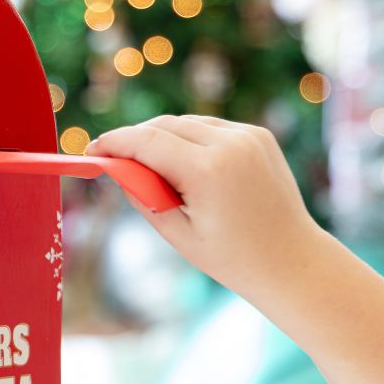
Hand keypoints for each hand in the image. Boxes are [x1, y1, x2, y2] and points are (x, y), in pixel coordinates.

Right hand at [86, 114, 323, 296]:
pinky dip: (189, 140)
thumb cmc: (232, 258)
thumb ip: (142, 195)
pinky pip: (209, 128)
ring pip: (185, 123)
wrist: (292, 260)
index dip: (114, 143)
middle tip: (112, 159)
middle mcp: (230, 144)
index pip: (146, 142)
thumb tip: (116, 167)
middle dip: (134, 139)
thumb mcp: (176, 232)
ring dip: (161, 139)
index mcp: (208, 171)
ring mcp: (248, 135)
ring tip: (150, 171)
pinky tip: (184, 167)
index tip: (91, 151)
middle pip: (163, 125)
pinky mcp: (258, 135)